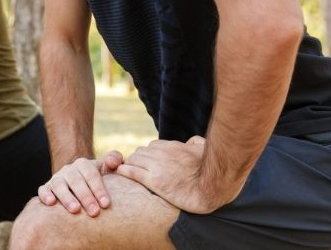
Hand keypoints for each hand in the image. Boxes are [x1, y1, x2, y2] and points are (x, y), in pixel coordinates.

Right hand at [38, 151, 122, 216]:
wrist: (79, 184)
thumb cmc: (97, 182)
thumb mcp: (107, 169)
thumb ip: (115, 159)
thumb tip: (113, 162)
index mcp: (84, 165)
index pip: (91, 174)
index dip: (98, 188)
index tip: (106, 204)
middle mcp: (69, 170)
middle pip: (76, 180)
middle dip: (85, 196)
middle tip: (94, 212)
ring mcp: (56, 179)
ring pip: (59, 185)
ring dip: (66, 197)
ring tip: (75, 210)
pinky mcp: (46, 188)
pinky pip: (43, 189)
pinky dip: (45, 195)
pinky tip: (51, 203)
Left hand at [115, 136, 242, 213]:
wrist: (211, 188)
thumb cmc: (211, 171)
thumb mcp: (203, 149)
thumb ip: (195, 142)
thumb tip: (191, 141)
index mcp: (173, 146)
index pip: (152, 147)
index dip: (148, 155)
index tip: (147, 162)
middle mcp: (162, 154)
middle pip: (141, 152)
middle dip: (137, 160)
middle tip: (136, 169)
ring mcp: (157, 166)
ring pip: (135, 160)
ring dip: (131, 165)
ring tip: (128, 172)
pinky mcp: (154, 181)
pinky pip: (133, 172)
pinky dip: (124, 171)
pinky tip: (118, 172)